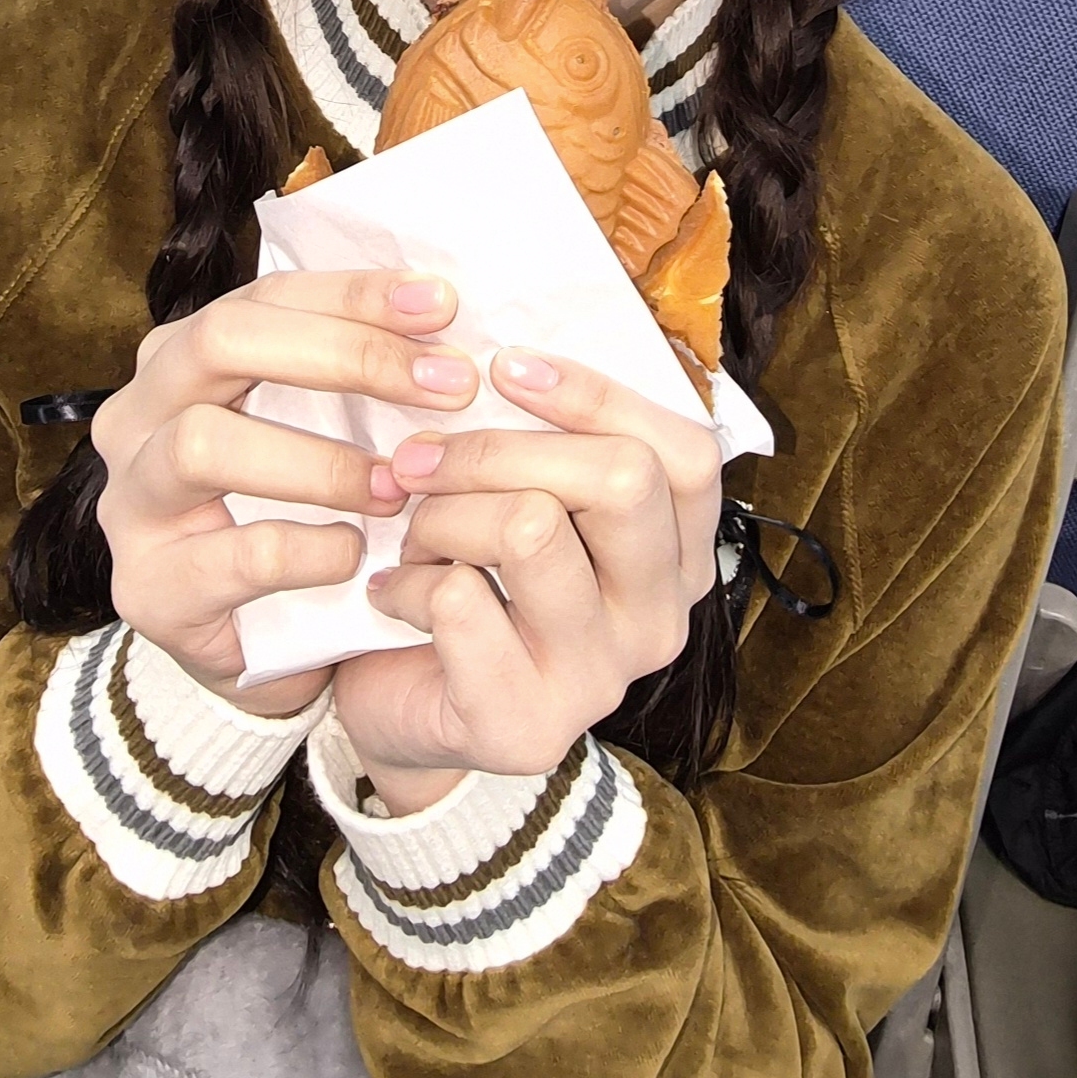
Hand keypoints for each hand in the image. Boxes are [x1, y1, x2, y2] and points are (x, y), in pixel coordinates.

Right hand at [90, 272, 478, 717]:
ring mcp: (131, 502)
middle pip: (221, 342)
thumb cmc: (300, 515)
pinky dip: (307, 549)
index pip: (264, 297)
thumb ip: (359, 371)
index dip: (354, 294)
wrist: (266, 652)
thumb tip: (444, 311)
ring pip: (202, 442)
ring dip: (320, 462)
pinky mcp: (149, 588)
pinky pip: (233, 554)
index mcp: (179, 358)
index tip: (442, 304)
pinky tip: (356, 555)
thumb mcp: (324, 429)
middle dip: (345, 354)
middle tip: (447, 387)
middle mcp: (137, 415)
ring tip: (397, 485)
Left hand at [330, 349, 723, 809]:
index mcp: (678, 554)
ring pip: (532, 528)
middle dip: (498, 448)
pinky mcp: (528, 724)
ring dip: (444, 515)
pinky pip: (460, 600)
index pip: (682, 451)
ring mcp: (601, 678)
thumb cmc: (474, 582)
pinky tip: (394, 593)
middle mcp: (659, 618)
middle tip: (420, 458)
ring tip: (413, 534)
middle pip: (621, 478)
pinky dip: (406, 581)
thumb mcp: (526, 500)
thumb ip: (548, 442)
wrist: (410, 711)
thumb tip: (508, 353)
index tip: (505, 366)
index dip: (596, 394)